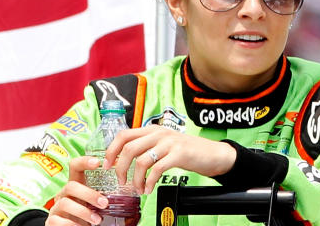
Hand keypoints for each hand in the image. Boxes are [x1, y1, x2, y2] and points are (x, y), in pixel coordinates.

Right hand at [44, 156, 109, 225]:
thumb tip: (125, 192)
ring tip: (97, 221)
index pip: (75, 167)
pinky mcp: (52, 221)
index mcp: (75, 186)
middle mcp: (64, 194)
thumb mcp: (92, 204)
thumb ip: (101, 198)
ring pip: (66, 203)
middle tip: (104, 203)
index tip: (98, 162)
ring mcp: (57, 207)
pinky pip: (59, 220)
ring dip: (83, 212)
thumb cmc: (85, 216)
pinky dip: (72, 224)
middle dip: (88, 194)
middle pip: (71, 186)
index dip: (84, 162)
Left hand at [102, 126, 236, 193]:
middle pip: (128, 148)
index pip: (123, 135)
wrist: (213, 153)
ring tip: (138, 189)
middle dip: (120, 168)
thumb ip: (146, 146)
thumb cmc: (186, 151)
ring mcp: (168, 143)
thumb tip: (124, 158)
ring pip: (141, 160)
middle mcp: (157, 133)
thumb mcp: (163, 144)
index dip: (111, 150)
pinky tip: (150, 189)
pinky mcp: (178, 154)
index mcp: (151, 130)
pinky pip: (157, 169)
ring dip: (135, 178)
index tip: (107, 165)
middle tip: (121, 181)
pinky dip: (150, 182)